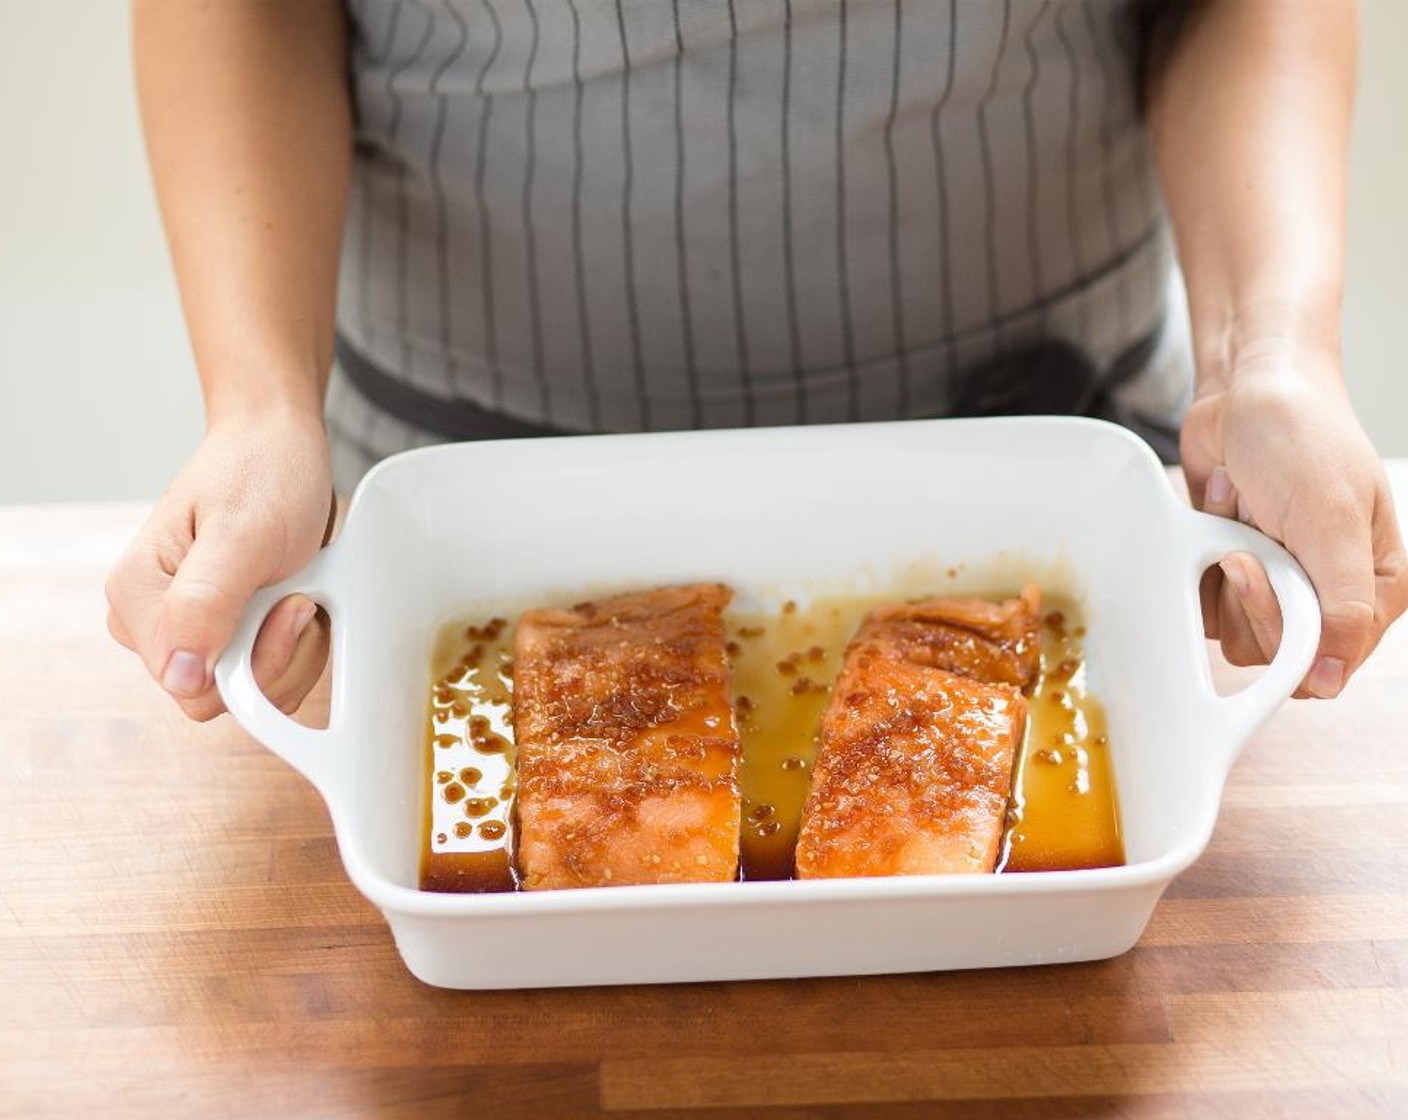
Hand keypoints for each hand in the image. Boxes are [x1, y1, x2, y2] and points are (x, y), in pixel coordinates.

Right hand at [105, 404, 333, 719]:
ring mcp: (189, 624)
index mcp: (137, 596)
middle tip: (297, 591)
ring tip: (298, 585)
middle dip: (277, 652)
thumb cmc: (259, 471)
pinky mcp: (222, 625)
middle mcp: (154, 619)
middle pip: (222, 694)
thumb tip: (177, 675)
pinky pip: (265, 668)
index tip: (288, 606)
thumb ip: (205, 603)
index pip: (189, 687)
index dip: (253, 663)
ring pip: (249, 686)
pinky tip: (300, 596)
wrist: (276, 441)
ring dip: (293, 644)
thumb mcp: (243, 532)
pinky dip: (297, 640)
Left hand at [1182, 342, 1407, 696]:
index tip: (1262, 571)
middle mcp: (1326, 593)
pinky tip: (1220, 512)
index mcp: (1373, 588)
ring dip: (1224, 566)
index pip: (1326, 662)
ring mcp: (1275, 583)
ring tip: (1243, 512)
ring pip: (1232, 632)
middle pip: (1272, 652)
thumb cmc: (1301, 437)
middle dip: (1250, 590)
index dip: (1283, 630)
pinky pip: (1201, 603)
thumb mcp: (1331, 520)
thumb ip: (1340, 605)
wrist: (1247, 389)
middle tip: (1251, 536)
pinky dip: (1201, 557)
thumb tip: (1329, 681)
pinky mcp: (1229, 570)